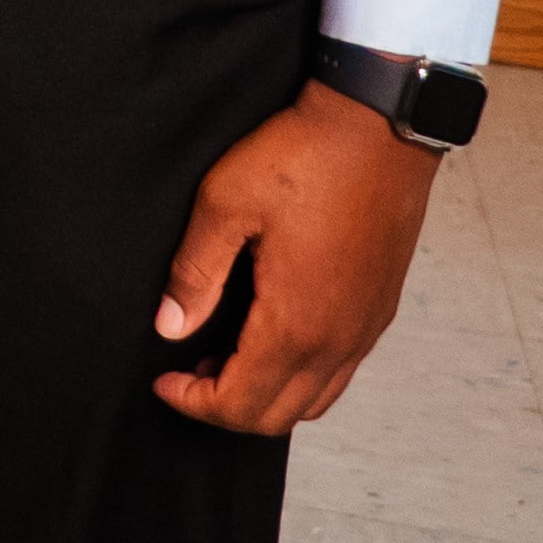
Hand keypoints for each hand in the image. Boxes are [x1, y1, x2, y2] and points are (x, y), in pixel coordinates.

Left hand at [152, 80, 440, 433]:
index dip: (194, 403)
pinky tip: (269, 338)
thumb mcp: (225, 203)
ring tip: (220, 357)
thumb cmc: (303, 157)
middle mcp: (339, 339)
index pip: (243, 402)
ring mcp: (366, 328)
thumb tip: (170, 325)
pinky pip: (339, 371)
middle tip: (185, 375)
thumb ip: (195, 272)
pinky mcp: (380, 309)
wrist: (379, 127)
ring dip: (265, 394)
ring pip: (315, 399)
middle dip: (226, 408)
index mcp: (298, 322)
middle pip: (279, 415)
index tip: (162, 381)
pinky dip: (299, 376)